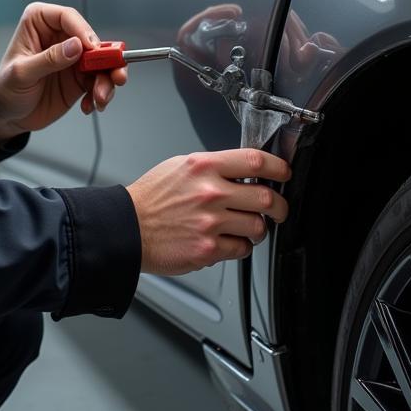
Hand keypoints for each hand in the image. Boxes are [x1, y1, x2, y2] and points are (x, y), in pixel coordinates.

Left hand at [0, 2, 126, 143]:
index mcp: (40, 23)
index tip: (93, 49)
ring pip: (101, 62)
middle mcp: (59, 37)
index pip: (67, 17)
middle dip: (106, 58)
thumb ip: (48, 59)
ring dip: (107, 80)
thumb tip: (75, 46)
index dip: (84, 31)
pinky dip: (100, 94)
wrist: (6, 116)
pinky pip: (99, 82)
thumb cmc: (5, 88)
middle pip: (92, 40)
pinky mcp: (80, 77)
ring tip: (101, 98)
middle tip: (115, 73)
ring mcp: (72, 58)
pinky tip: (90, 105)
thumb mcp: (21, 74)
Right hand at [126, 148, 289, 274]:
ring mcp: (209, 223)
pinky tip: (229, 241)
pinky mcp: (207, 249)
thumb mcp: (181, 167)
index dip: (278, 167)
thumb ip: (213, 167)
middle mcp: (209, 193)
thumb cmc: (151, 198)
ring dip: (258, 228)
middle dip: (279, 206)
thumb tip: (242, 171)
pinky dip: (240, 247)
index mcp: (204, 167)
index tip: (284, 172)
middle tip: (278, 208)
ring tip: (249, 227)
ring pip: (257, 226)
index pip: (255, 161)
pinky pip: (241, 249)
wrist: (127, 228)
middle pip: (265, 196)